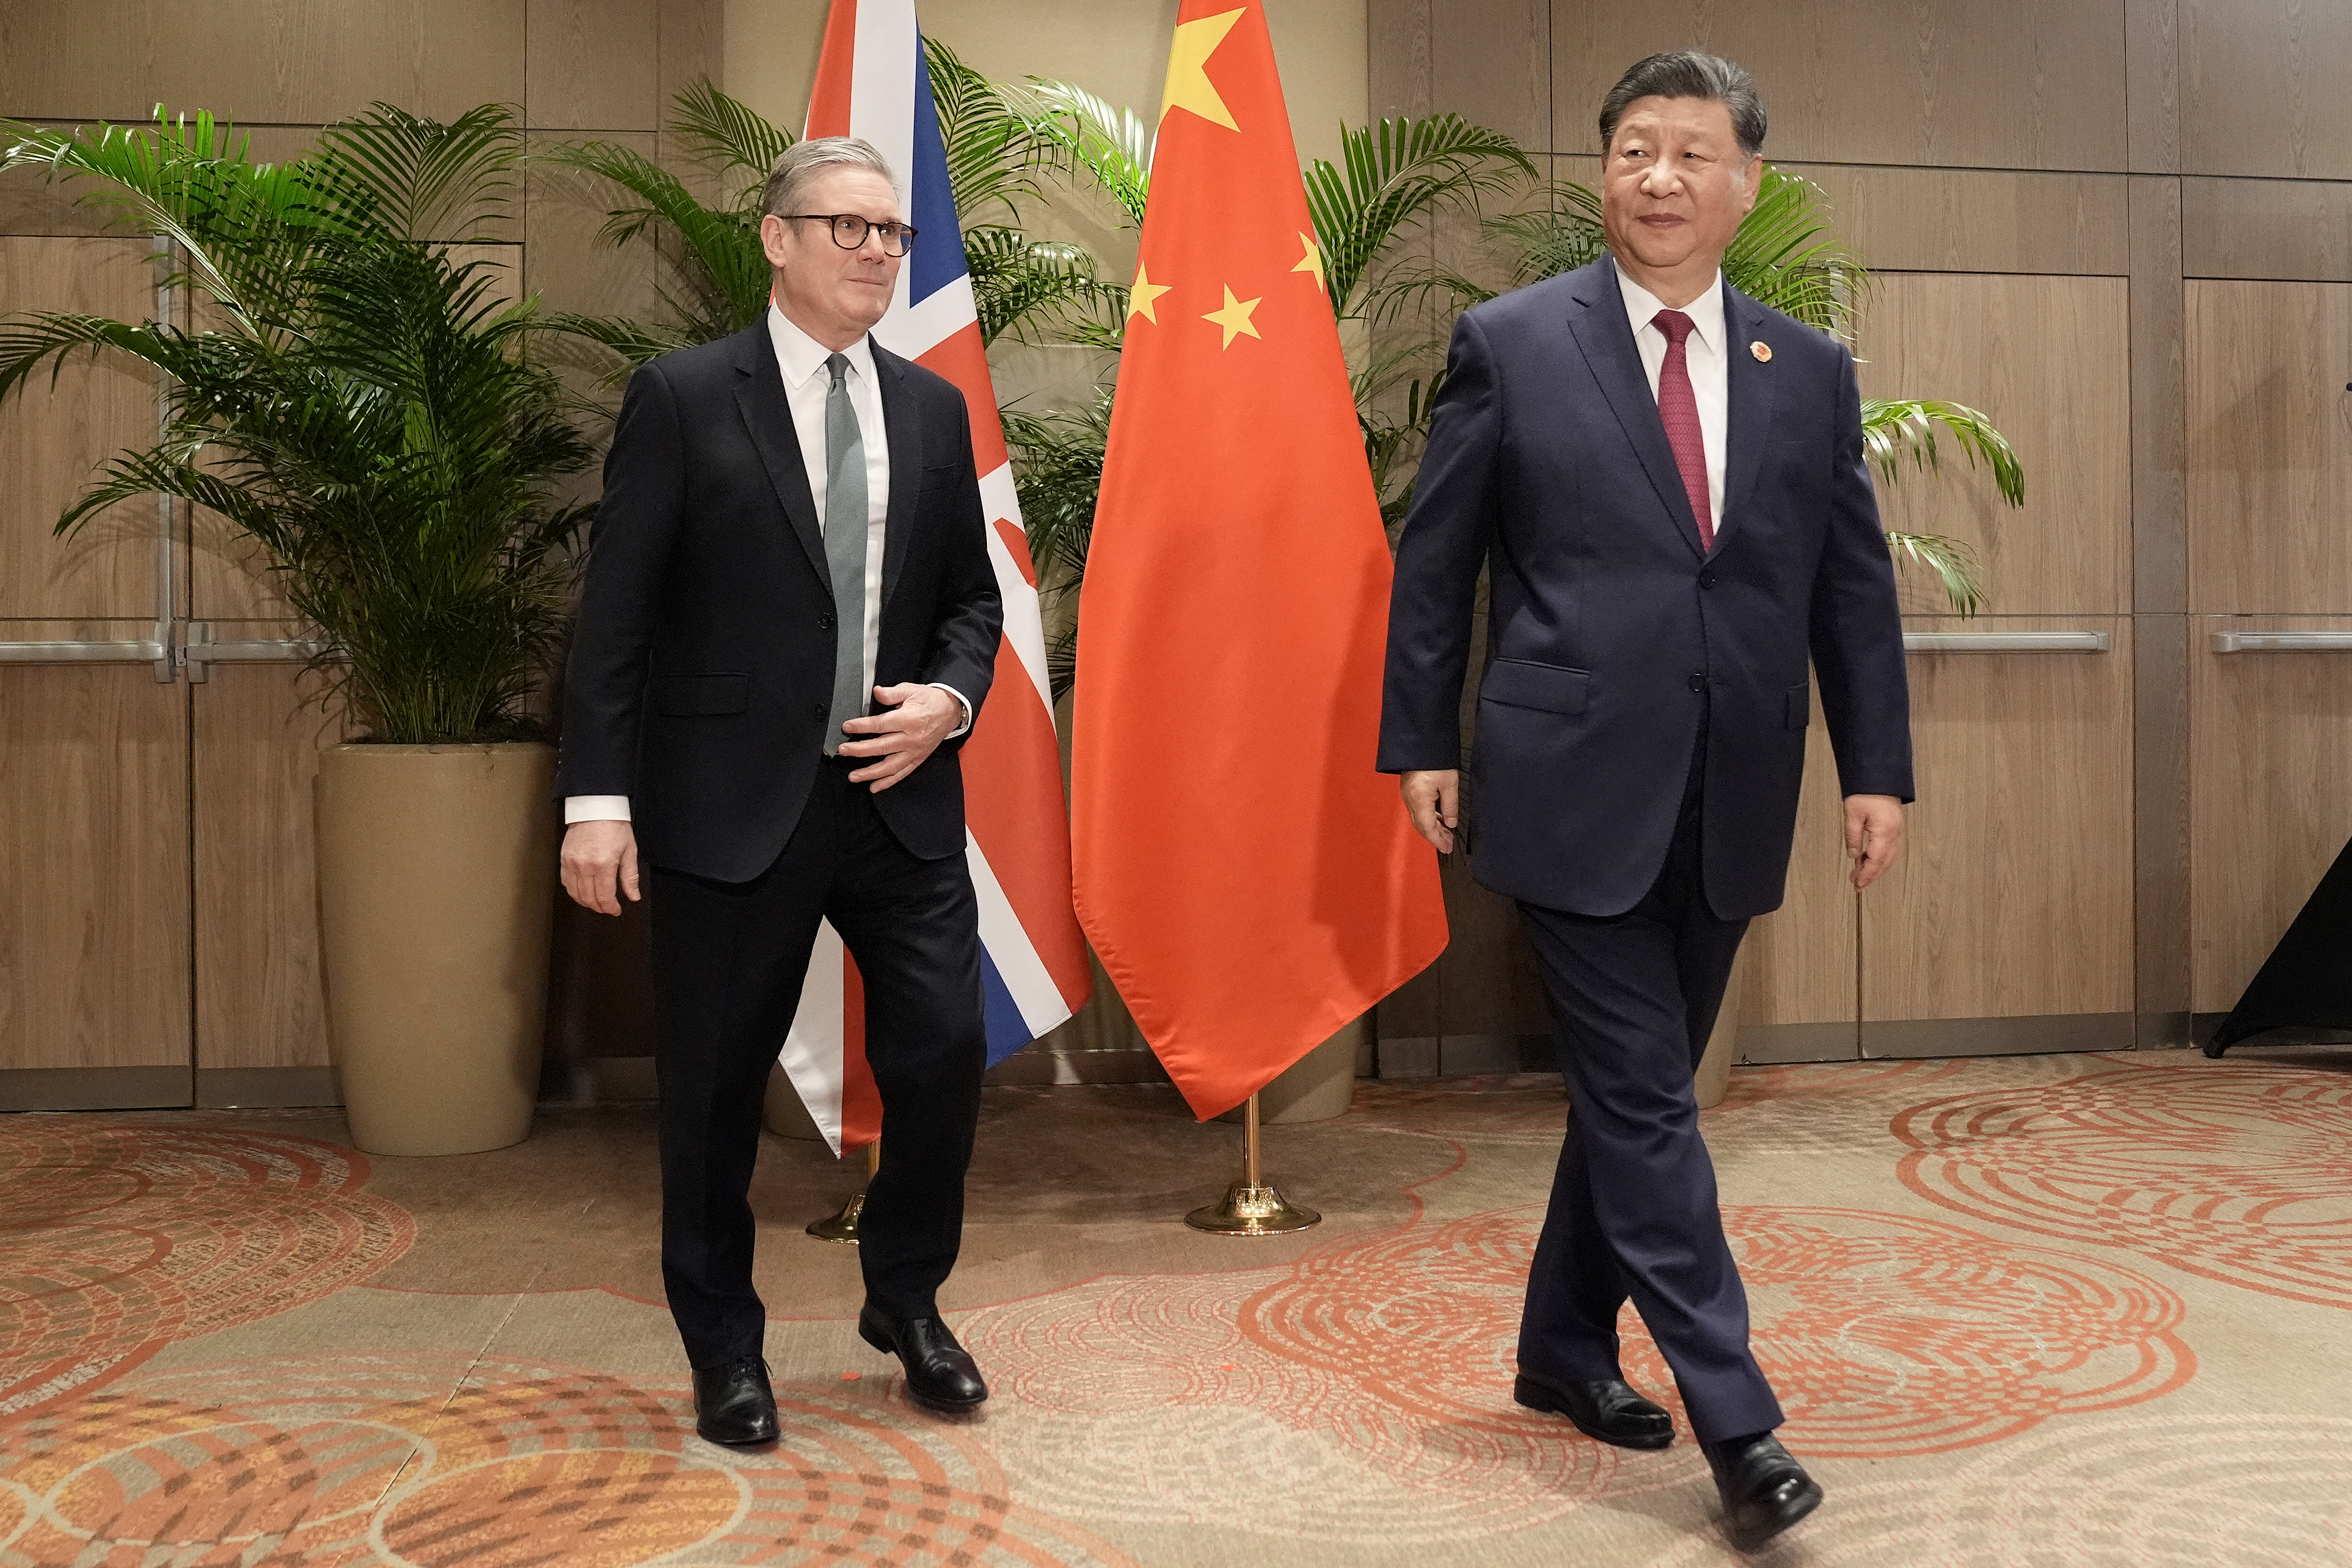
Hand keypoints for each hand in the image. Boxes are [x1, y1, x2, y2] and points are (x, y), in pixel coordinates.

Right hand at [561, 819, 639, 914]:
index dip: (610, 908)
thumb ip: (630, 877)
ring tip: (596, 903)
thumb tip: (634, 897)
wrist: (596, 808)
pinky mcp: (564, 859)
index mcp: (604, 865)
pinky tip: (582, 892)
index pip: (605, 896)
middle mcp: (585, 866)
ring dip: (586, 902)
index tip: (616, 911)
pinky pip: (566, 882)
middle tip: (607, 909)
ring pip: (575, 893)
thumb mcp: (630, 851)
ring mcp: (572, 863)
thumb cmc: (615, 827)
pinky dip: (573, 891)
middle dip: (599, 907)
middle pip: (589, 898)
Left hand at [840, 683, 962, 791]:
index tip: (846, 727)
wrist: (950, 711)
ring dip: (870, 773)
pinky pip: (902, 773)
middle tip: (843, 751)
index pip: (880, 725)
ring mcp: (914, 751)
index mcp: (908, 720)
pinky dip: (888, 782)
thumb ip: (891, 693)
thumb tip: (876, 692)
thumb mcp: (910, 690)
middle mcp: (911, 738)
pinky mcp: (918, 759)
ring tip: (853, 776)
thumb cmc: (928, 700)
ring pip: (890, 766)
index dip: (861, 726)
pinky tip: (874, 787)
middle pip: (881, 747)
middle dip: (859, 750)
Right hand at [1401, 769, 1459, 853]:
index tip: (1447, 848)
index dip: (1437, 840)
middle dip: (1435, 837)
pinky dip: (1428, 819)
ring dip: (1432, 828)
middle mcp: (1410, 800)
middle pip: (1421, 826)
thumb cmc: (1436, 761)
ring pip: (1418, 819)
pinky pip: (1417, 811)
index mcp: (1420, 800)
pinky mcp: (1408, 790)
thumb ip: (1450, 806)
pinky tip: (1438, 819)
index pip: (1427, 828)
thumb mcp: (1449, 783)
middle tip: (1448, 844)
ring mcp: (1407, 796)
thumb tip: (1451, 824)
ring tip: (1446, 833)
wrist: (1420, 742)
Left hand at [1843, 794, 1903, 889]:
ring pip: (1889, 857)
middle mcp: (1894, 833)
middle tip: (1858, 885)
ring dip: (1876, 868)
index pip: (1876, 860)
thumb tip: (1853, 855)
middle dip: (1872, 875)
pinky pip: (1889, 849)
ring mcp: (1897, 831)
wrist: (1879, 777)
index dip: (1867, 874)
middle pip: (1885, 862)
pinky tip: (1870, 861)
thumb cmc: (1867, 792)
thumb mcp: (1852, 815)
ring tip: (1861, 876)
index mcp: (1884, 831)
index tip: (1858, 883)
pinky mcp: (1894, 827)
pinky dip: (1880, 859)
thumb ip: (1853, 837)